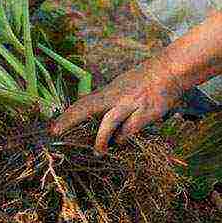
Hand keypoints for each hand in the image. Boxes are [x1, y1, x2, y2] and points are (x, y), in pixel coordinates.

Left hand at [50, 56, 183, 153]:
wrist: (169, 70)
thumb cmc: (143, 81)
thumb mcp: (119, 87)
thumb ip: (105, 100)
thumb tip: (88, 111)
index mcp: (106, 92)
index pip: (81, 103)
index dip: (66, 116)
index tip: (52, 128)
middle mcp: (114, 97)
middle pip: (86, 107)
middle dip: (69, 120)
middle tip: (55, 133)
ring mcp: (129, 104)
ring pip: (108, 121)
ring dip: (101, 138)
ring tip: (97, 152)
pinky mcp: (146, 112)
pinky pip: (130, 128)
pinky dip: (124, 138)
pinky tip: (121, 143)